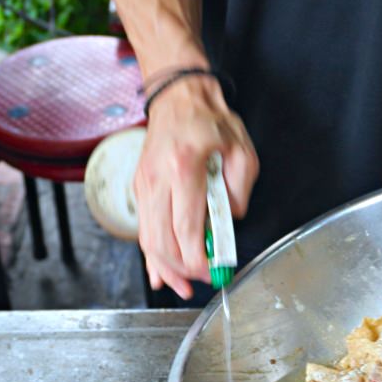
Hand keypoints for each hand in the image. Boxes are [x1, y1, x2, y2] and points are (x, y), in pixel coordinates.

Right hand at [134, 75, 258, 298]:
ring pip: (148, 240)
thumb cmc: (209, 120)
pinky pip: (144, 229)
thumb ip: (239, 190)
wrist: (178, 96)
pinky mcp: (140, 188)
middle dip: (182, 270)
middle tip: (202, 280)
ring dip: (165, 268)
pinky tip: (160, 274)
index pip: (185, 228)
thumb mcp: (241, 150)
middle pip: (161, 241)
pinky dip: (152, 255)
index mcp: (184, 169)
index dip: (197, 258)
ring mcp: (144, 185)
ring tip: (182, 286)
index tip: (213, 270)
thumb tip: (228, 222)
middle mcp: (157, 180)